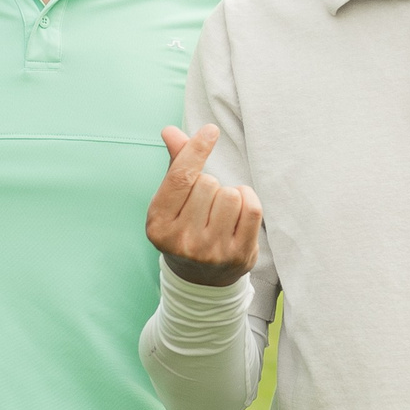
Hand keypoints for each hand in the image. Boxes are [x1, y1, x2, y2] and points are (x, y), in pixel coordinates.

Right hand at [145, 125, 260, 286]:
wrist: (200, 278)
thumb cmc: (184, 227)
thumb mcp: (171, 201)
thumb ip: (175, 165)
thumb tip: (171, 131)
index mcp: (158, 224)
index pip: (181, 178)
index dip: (196, 150)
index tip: (211, 130)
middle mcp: (182, 241)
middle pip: (208, 183)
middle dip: (209, 185)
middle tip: (203, 205)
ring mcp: (211, 252)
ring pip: (230, 194)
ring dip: (229, 194)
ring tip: (220, 210)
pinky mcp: (239, 256)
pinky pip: (251, 208)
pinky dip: (247, 199)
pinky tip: (238, 210)